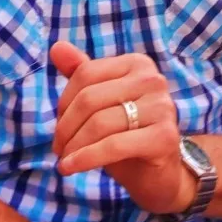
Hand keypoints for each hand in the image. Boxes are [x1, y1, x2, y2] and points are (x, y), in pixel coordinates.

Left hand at [51, 41, 194, 214]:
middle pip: (90, 98)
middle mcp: (153, 80)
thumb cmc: (127, 135)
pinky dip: (85, 158)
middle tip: (58, 148)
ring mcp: (162, 107)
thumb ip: (81, 74)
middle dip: (66, 127)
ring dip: (73, 146)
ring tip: (64, 160)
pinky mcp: (164, 137)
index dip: (64, 102)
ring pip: (99, 123)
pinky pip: (113, 146)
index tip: (59, 126)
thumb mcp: (102, 104)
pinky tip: (70, 167)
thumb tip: (56, 47)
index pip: (85, 73)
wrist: (159, 174)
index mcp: (137, 64)